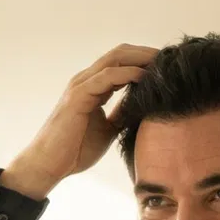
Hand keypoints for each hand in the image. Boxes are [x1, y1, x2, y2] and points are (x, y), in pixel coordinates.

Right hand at [1, 43, 157, 199]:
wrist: (49, 165)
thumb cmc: (73, 151)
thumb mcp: (108, 130)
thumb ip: (122, 115)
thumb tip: (143, 108)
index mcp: (93, 87)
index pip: (122, 63)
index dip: (144, 61)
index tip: (168, 68)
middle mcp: (86, 80)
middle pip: (121, 53)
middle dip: (147, 53)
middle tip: (171, 59)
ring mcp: (81, 85)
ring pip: (116, 58)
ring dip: (142, 58)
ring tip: (164, 64)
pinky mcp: (79, 95)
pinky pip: (108, 76)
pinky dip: (130, 73)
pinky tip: (146, 78)